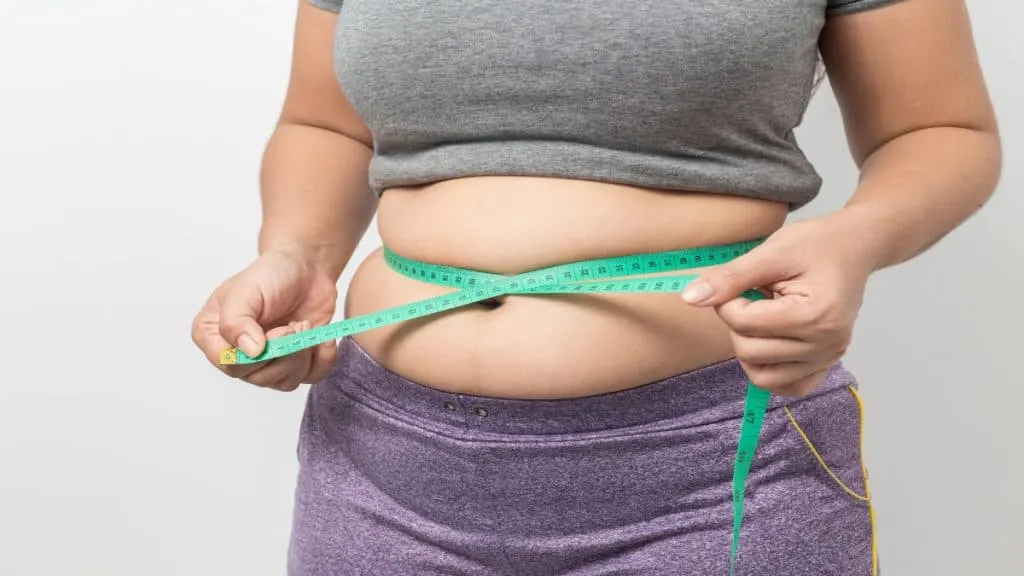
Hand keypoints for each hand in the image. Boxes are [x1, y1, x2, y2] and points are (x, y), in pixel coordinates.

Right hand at [191, 248, 338, 390]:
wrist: (305, 269)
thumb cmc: (270, 274)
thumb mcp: (245, 289)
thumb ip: (236, 320)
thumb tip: (250, 352)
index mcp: (213, 335)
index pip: (229, 365)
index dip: (257, 354)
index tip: (275, 331)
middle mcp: (237, 353)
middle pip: (260, 377)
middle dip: (285, 351)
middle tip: (295, 324)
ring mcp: (267, 362)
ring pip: (285, 381)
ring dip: (303, 354)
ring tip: (304, 325)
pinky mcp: (295, 363)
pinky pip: (310, 377)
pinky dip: (322, 359)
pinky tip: (320, 337)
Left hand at [681, 210, 878, 396]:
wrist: (854, 247)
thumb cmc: (816, 245)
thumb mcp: (771, 252)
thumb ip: (730, 278)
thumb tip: (691, 298)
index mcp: (816, 314)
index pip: (745, 324)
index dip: (728, 302)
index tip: (739, 283)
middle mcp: (827, 344)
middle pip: (750, 352)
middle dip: (738, 324)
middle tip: (753, 297)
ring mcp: (829, 358)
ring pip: (763, 377)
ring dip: (749, 349)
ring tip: (764, 317)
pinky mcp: (825, 365)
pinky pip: (787, 387)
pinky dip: (770, 370)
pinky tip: (770, 341)